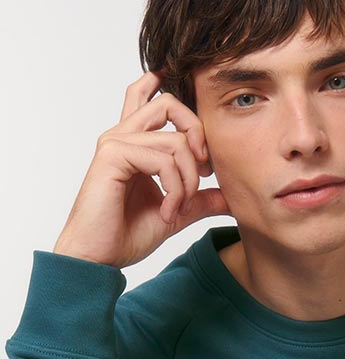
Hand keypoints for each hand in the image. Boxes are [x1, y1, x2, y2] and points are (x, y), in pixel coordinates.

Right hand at [53, 70, 231, 268]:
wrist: (99, 258)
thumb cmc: (126, 235)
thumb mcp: (177, 213)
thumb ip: (201, 199)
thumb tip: (232, 197)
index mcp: (134, 143)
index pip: (152, 100)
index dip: (184, 109)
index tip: (204, 156)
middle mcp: (123, 136)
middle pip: (169, 104)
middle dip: (198, 135)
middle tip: (206, 172)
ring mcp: (116, 143)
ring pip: (175, 140)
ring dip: (189, 180)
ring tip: (179, 208)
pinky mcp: (113, 155)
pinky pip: (163, 160)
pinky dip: (175, 189)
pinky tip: (168, 212)